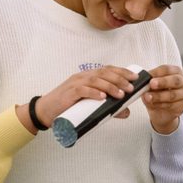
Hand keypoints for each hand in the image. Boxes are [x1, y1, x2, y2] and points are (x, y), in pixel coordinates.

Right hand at [16, 65, 138, 133]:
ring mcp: (75, 83)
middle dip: (120, 79)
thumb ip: (108, 108)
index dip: (123, 71)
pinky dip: (94, 93)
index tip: (136, 77)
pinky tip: (103, 97)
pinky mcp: (69, 93)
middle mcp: (83, 76)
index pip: (108, 69)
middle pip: (104, 73)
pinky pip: (83, 90)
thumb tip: (126, 112)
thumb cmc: (69, 107)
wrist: (46, 111)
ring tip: (121, 94)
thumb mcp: (91, 106)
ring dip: (110, 86)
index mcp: (89, 76)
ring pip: (96, 80)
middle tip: (131, 88)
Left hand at [142, 65, 182, 134]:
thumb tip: (141, 81)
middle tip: (151, 84)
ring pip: (173, 95)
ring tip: (148, 97)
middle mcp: (182, 81)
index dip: (157, 72)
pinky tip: (152, 104)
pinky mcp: (181, 105)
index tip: (147, 76)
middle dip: (163, 82)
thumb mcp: (153, 83)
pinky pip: (170, 105)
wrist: (164, 107)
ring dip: (159, 96)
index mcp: (175, 71)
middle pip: (175, 80)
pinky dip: (159, 105)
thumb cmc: (159, 90)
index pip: (167, 69)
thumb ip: (149, 81)